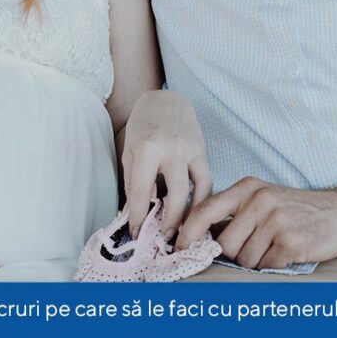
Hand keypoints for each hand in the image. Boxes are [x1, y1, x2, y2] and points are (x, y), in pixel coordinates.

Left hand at [122, 90, 211, 237]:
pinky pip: (207, 180)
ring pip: (196, 191)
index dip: (137, 217)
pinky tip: (196, 211)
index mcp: (147, 149)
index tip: (135, 233)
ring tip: (183, 231)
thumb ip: (133, 181)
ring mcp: (191, 150)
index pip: (141, 192)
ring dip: (190, 215)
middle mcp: (172, 150)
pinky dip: (202, 198)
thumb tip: (136, 212)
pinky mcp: (203, 151)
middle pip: (175, 197)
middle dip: (169, 222)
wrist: (165, 100)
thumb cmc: (142, 126)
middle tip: (165, 238)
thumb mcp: (129, 151)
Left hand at [176, 177, 336, 269]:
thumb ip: (235, 211)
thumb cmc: (302, 209)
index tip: (178, 247)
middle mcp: (260, 201)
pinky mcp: (291, 242)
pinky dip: (275, 264)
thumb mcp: (265, 197)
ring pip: (245, 259)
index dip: (187, 232)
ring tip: (277, 245)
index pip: (205, 210)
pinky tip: (290, 251)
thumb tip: (198, 235)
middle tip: (258, 246)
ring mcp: (276, 221)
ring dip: (258, 261)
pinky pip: (266, 266)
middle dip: (235, 254)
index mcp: (249, 188)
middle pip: (224, 244)